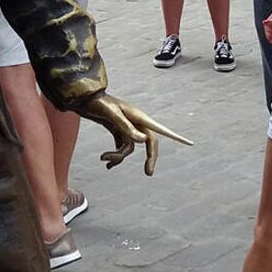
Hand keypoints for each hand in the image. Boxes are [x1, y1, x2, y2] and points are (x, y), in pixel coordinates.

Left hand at [77, 92, 191, 175]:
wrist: (82, 98)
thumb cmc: (97, 102)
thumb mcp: (111, 114)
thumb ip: (126, 127)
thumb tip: (142, 141)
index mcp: (137, 117)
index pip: (159, 130)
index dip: (175, 137)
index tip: (189, 143)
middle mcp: (134, 122)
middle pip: (148, 143)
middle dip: (149, 158)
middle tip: (148, 173)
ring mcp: (125, 127)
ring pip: (130, 148)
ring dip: (118, 156)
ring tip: (104, 158)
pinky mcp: (116, 131)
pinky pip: (121, 148)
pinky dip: (114, 156)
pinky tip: (105, 162)